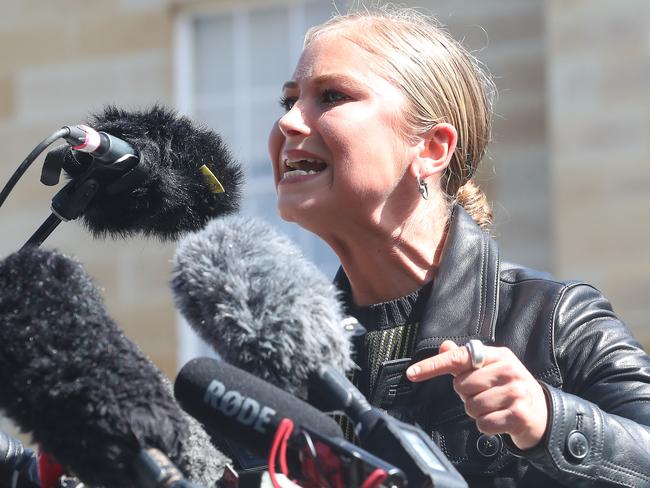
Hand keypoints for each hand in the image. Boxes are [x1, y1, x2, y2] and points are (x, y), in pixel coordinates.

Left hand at [406, 340, 547, 449]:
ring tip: (493, 407)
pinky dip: (486, 426)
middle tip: (485, 395)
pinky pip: (483, 424)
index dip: (433, 366)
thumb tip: (444, 346)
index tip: (411, 373)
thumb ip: (464, 360)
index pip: (459, 358)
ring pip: (471, 407)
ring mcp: (516, 392)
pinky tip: (499, 420)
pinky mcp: (519, 415)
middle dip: (467, 395)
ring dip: (477, 412)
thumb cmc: (507, 388)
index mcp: (498, 355)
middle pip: (462, 386)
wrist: (542, 413)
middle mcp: (509, 370)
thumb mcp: (490, 369)